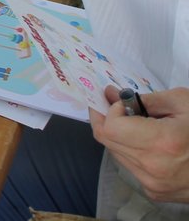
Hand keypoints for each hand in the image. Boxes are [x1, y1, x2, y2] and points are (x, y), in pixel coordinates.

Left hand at [90, 86, 188, 202]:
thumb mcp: (183, 103)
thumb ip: (146, 99)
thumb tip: (112, 95)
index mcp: (163, 143)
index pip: (112, 128)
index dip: (111, 111)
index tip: (121, 101)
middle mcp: (153, 167)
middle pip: (108, 141)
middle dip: (107, 119)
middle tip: (114, 105)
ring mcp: (153, 184)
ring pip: (116, 154)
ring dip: (119, 136)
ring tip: (137, 124)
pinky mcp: (155, 192)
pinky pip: (130, 167)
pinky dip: (132, 152)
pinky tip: (148, 143)